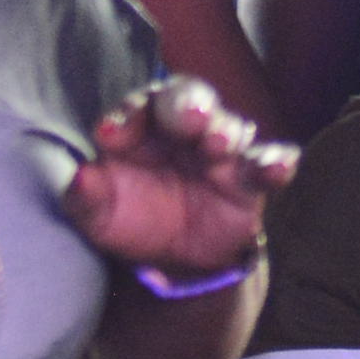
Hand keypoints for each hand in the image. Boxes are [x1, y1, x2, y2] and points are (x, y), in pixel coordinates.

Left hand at [70, 77, 289, 278]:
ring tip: (218, 145)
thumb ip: (86, 198)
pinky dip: (276, 163)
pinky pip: (267, 164)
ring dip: (225, 133)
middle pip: (187, 101)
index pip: (134, 109)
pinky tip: (278, 169)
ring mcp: (219, 151)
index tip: (109, 135)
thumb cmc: (131, 217)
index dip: (125, 117)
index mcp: (140, 127)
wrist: (174, 256)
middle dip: (188, 104)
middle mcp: (182, 129)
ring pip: (228, 129)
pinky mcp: (249, 179)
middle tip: (188, 117)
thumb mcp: (98, 215)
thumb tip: (81, 179)